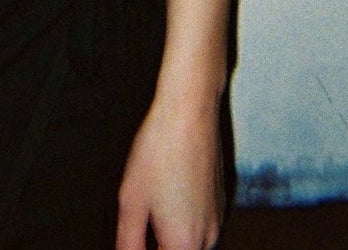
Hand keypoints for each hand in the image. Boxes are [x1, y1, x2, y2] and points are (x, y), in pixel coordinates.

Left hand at [115, 97, 225, 249]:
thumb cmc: (159, 150)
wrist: (189, 111)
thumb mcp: (131, 201)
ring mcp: (217, 218)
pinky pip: (200, 225)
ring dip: (170, 237)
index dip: (144, 249)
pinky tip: (167, 194)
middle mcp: (208, 237)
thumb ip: (128, 242)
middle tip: (140, 224)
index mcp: (184, 244)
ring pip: (190, 243)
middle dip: (158, 245)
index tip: (136, 238)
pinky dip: (182, 221)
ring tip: (150, 208)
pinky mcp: (219, 200)